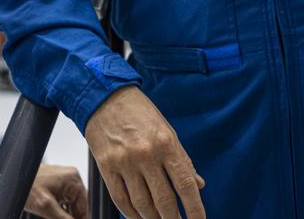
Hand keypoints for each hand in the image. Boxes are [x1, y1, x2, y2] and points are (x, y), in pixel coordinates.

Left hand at [26, 163, 87, 217]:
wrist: (11, 175)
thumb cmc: (26, 184)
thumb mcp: (47, 207)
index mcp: (74, 180)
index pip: (85, 208)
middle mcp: (72, 177)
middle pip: (78, 206)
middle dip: (70, 216)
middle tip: (55, 218)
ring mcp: (64, 179)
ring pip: (70, 204)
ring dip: (64, 214)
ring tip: (51, 214)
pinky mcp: (57, 182)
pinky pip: (63, 199)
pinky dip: (59, 209)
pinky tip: (50, 212)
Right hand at [84, 86, 205, 218]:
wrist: (105, 97)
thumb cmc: (139, 113)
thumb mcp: (167, 130)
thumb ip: (182, 159)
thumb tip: (198, 185)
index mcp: (166, 144)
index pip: (185, 184)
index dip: (195, 209)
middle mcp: (146, 154)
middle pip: (164, 200)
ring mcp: (125, 162)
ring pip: (142, 204)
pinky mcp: (106, 166)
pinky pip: (120, 199)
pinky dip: (130, 214)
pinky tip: (139, 217)